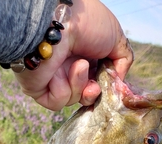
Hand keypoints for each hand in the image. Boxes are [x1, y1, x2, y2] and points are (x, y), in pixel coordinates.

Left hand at [14, 0, 133, 110]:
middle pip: (85, 95)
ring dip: (78, 84)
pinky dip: (62, 90)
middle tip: (93, 86)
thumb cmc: (86, 22)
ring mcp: (53, 78)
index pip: (97, 81)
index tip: (110, 84)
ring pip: (72, 100)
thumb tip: (119, 81)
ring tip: (76, 65)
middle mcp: (68, 67)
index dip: (104, 86)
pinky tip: (58, 72)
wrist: (56, 22)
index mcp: (85, 55)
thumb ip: (123, 60)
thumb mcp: (116, 37)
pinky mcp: (38, 88)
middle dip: (92, 93)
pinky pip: (57, 102)